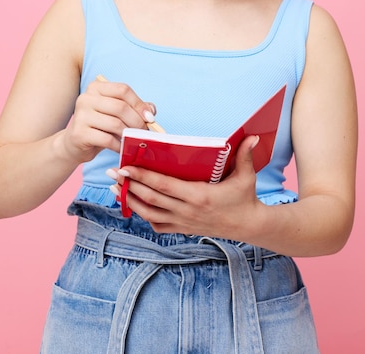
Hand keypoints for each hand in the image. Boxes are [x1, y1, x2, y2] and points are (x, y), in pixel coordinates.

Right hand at [61, 79, 156, 163]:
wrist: (74, 144)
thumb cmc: (100, 126)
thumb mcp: (116, 114)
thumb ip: (135, 108)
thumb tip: (151, 111)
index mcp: (96, 87)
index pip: (123, 90)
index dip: (139, 104)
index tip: (150, 118)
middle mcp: (86, 98)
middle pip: (121, 107)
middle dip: (137, 122)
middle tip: (144, 133)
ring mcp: (80, 115)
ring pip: (115, 124)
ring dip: (129, 134)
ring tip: (134, 141)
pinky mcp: (79, 133)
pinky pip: (107, 140)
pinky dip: (119, 146)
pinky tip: (122, 149)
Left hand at [108, 135, 261, 238]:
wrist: (248, 225)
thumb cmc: (245, 198)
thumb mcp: (247, 176)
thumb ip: (245, 155)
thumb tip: (252, 136)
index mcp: (199, 196)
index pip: (163, 186)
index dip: (143, 177)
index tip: (126, 166)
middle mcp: (187, 211)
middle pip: (150, 198)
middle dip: (129, 185)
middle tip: (113, 172)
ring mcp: (183, 222)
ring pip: (149, 213)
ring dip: (130, 200)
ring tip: (115, 187)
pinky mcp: (182, 229)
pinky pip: (157, 224)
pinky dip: (143, 215)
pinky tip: (133, 203)